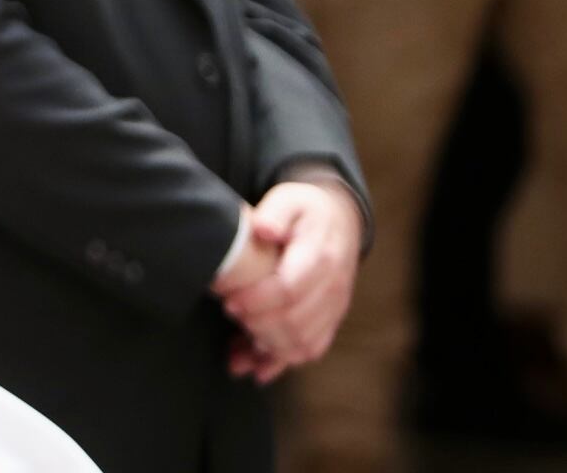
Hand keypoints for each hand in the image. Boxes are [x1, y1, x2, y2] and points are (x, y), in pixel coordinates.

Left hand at [218, 180, 363, 381]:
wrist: (338, 220)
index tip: (228, 300)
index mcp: (320, 257)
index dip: (257, 300)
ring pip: (304, 343)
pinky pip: (311, 349)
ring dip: (267, 351)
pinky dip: (281, 362)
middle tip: (228, 314)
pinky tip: (254, 367)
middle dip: (257, 325)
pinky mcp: (330, 320)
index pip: (289, 290)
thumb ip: (274, 213)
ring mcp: (334, 308)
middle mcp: (333, 288)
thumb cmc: (304, 209)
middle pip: (296, 323)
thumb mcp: (288, 199)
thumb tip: (262, 230)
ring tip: (234, 351)